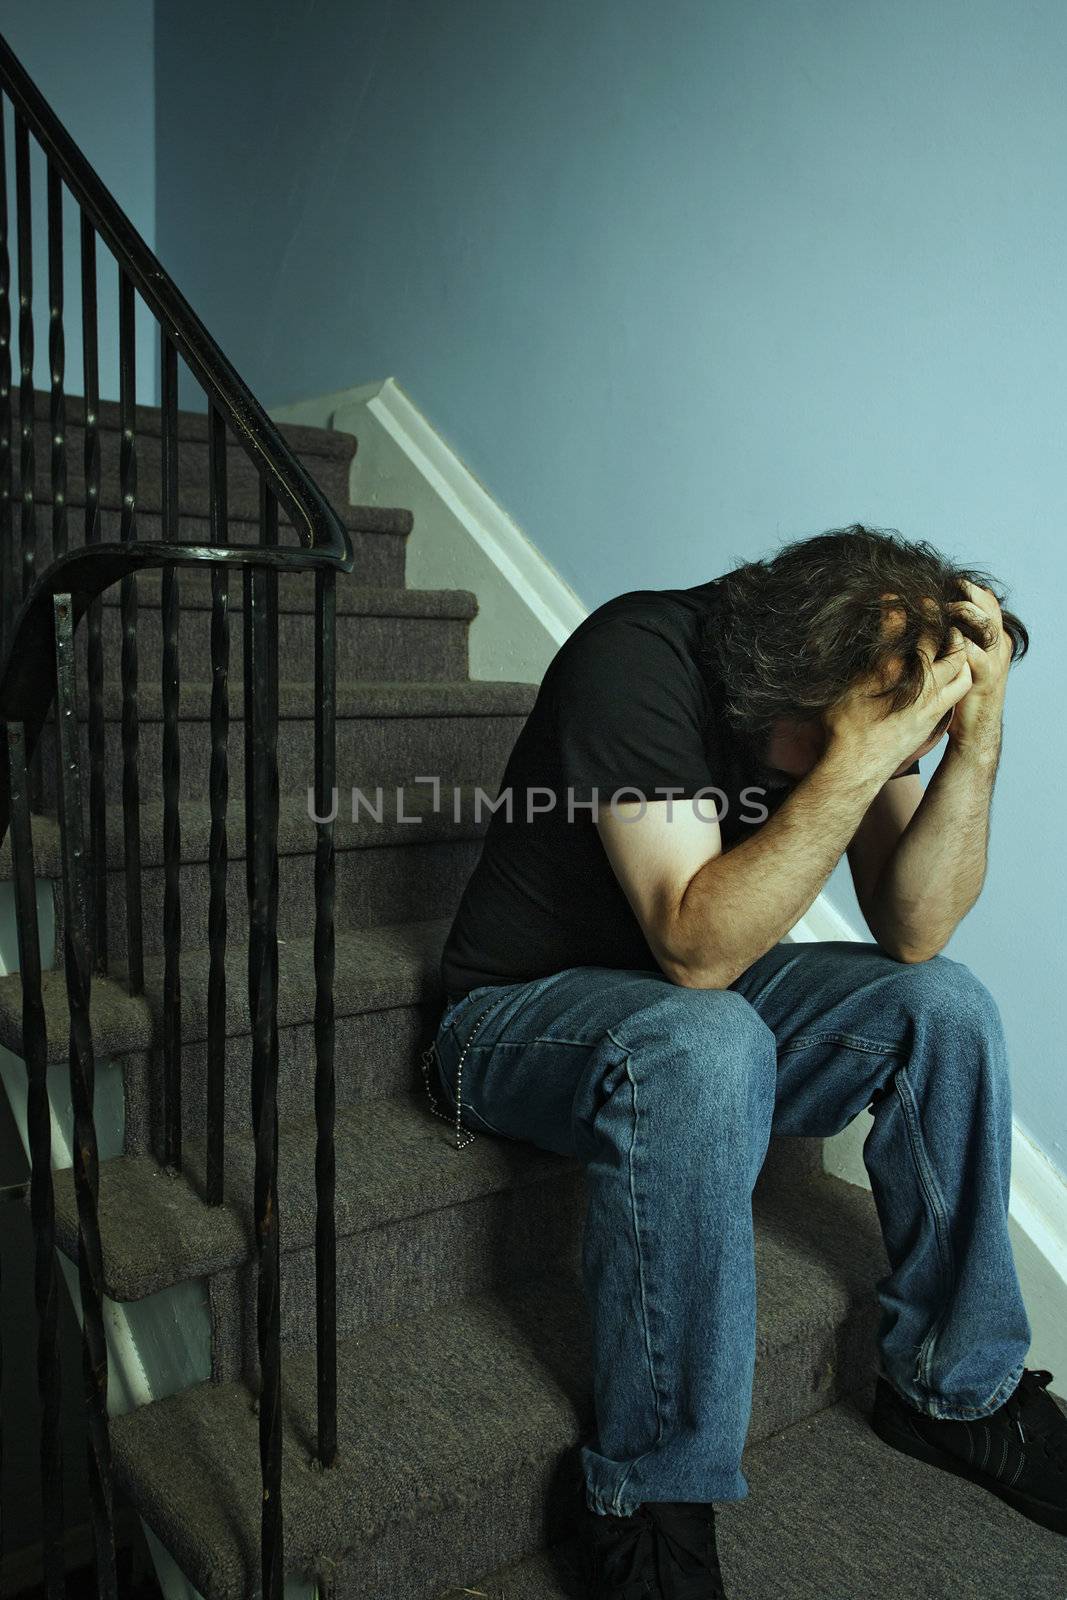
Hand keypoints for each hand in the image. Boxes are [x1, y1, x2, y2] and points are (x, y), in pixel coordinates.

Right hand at [822, 625, 972, 782]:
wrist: (855, 767)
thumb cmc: (843, 728)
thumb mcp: (845, 687)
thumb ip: (861, 658)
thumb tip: (857, 634)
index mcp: (889, 674)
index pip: (900, 630)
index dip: (898, 610)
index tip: (894, 596)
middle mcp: (917, 687)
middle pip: (942, 645)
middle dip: (939, 623)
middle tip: (932, 611)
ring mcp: (930, 704)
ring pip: (960, 669)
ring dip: (958, 651)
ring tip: (948, 640)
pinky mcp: (935, 717)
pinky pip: (958, 690)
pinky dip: (959, 673)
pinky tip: (948, 669)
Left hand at [943, 579, 1010, 757]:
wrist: (975, 730)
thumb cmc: (961, 693)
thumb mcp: (962, 661)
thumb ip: (955, 639)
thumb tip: (930, 616)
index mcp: (994, 640)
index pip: (988, 603)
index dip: (971, 589)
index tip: (950, 581)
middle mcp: (998, 647)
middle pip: (989, 609)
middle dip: (968, 595)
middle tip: (947, 589)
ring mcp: (993, 662)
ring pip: (985, 626)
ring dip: (963, 613)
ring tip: (943, 608)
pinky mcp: (983, 679)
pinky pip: (973, 653)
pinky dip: (958, 642)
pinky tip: (941, 637)